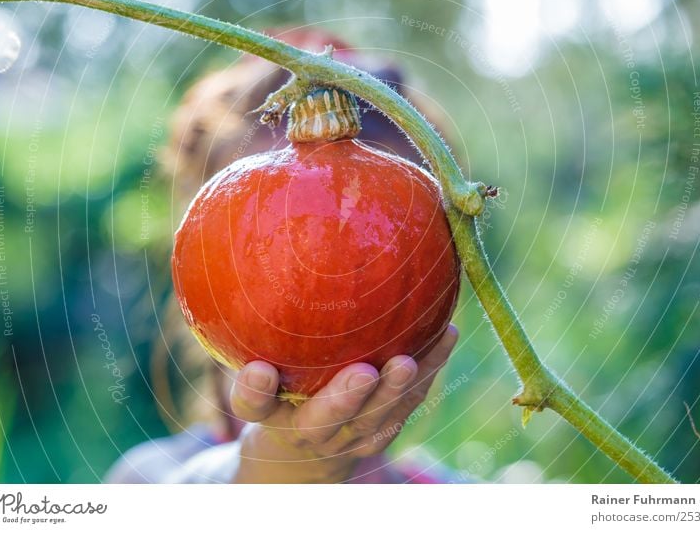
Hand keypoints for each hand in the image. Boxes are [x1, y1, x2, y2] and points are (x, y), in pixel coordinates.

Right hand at [228, 324, 458, 482]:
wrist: (303, 450)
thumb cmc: (277, 386)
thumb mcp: (258, 363)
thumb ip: (256, 327)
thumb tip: (266, 250)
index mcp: (267, 412)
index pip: (252, 404)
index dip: (255, 392)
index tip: (260, 370)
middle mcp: (306, 430)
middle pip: (322, 421)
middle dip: (344, 399)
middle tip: (363, 373)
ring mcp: (346, 438)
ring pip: (372, 420)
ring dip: (394, 392)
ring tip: (408, 363)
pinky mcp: (378, 435)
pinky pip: (406, 405)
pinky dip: (429, 370)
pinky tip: (447, 334)